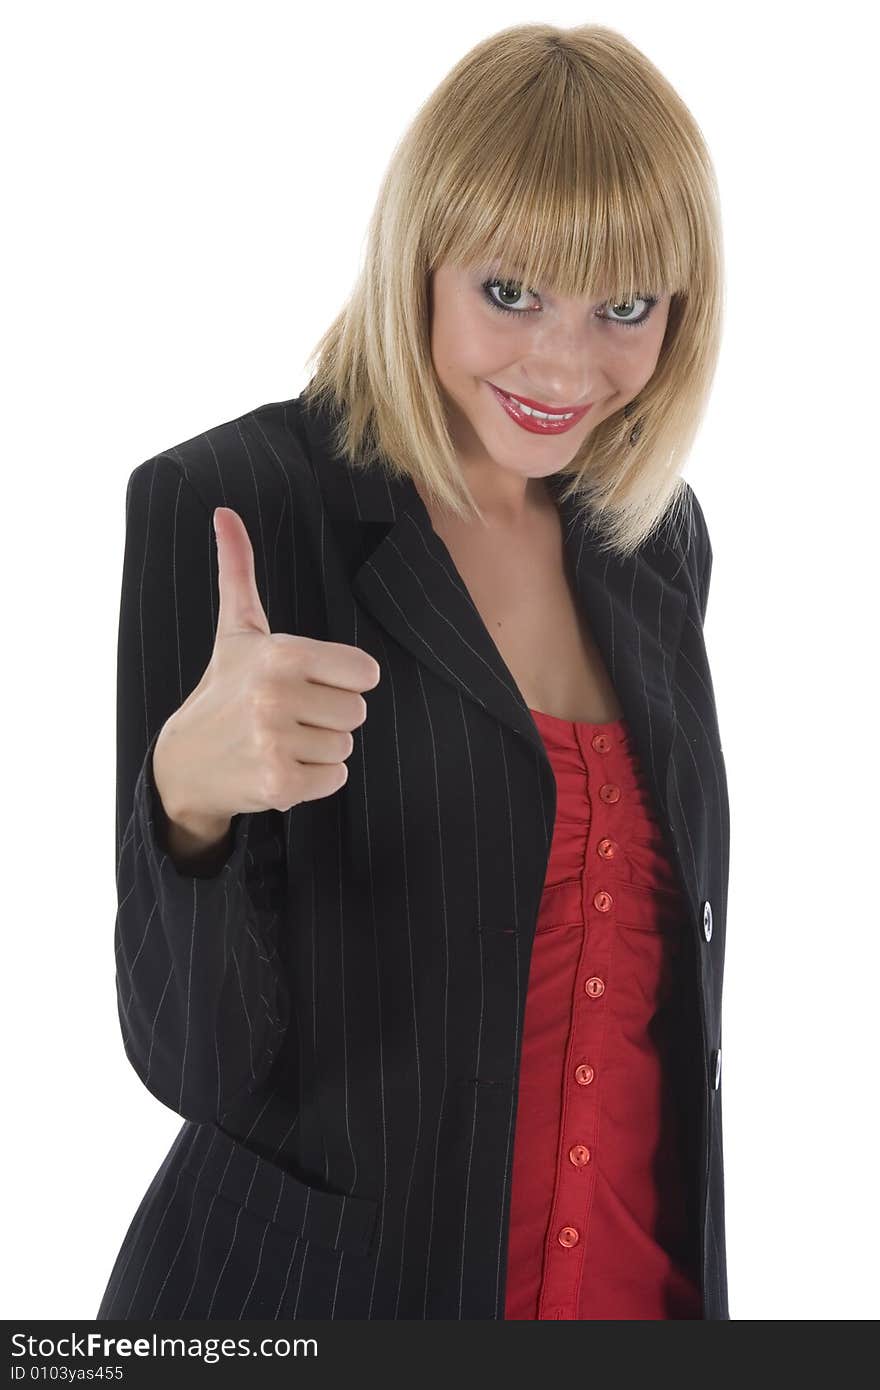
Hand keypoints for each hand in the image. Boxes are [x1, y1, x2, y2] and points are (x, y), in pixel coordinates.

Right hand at [153, 506, 380, 822]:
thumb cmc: (224, 688)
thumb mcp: (237, 630)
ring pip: (345, 747)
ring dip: (319, 748)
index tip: (308, 682)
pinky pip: (335, 778)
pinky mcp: (277, 784)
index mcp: (280, 654)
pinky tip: (279, 765)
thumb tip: (225, 513)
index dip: (342, 679)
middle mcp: (275, 696)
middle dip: (328, 716)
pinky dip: (315, 779)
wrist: (185, 762)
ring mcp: (274, 743)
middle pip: (357, 712)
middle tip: (287, 714)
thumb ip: (239, 571)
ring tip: (279, 740)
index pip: (365, 672)